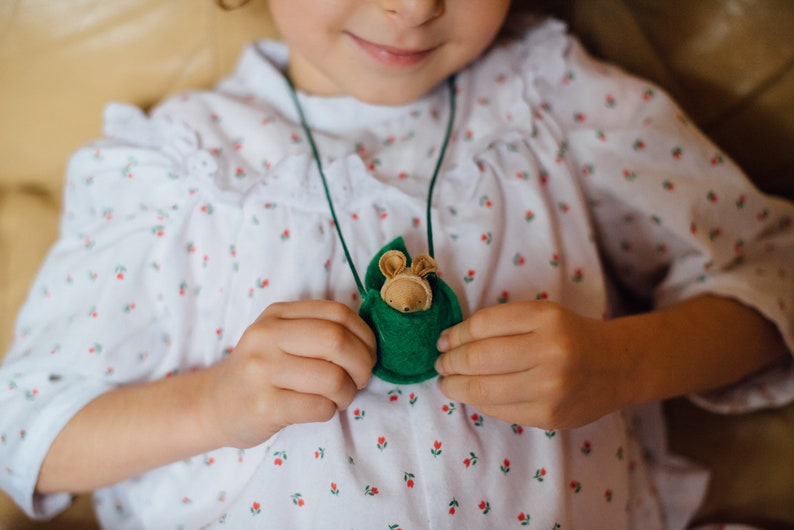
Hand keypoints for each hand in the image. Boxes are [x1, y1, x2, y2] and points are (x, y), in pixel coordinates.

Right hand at [201, 300, 376, 447]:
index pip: (337, 313)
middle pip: (337, 341)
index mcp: (277, 314)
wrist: (213, 406)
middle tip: (360, 379)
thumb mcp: (279, 337)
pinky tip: (319, 409)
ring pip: (332, 377)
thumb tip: (370, 342)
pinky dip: (329, 411)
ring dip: (347, 393)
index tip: (368, 354)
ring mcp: (262, 371)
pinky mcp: (264, 406)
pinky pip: (319, 407)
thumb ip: (316, 330)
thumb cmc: (260, 372)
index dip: (364, 335)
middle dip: (362, 364)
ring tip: (338, 397)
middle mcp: (266, 337)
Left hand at [434, 301, 628, 430]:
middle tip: (440, 364)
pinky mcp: (549, 416)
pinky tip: (474, 395)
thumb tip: (450, 342)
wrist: (618, 366)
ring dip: (455, 387)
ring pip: (483, 390)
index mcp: (546, 318)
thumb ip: (500, 323)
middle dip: (448, 363)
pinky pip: (499, 410)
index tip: (443, 341)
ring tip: (447, 383)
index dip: (454, 334)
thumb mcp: (541, 314)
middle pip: (477, 359)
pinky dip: (479, 402)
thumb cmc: (570, 336)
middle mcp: (550, 352)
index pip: (482, 325)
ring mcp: (551, 389)